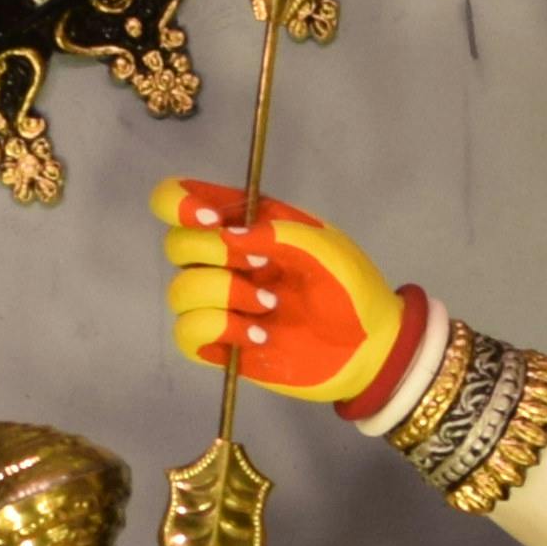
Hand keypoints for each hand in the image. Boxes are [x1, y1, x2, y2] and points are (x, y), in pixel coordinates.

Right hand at [156, 179, 415, 408]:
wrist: (370, 347)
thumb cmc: (351, 288)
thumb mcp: (323, 248)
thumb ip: (277, 233)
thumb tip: (227, 236)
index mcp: (243, 223)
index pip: (178, 198)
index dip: (179, 204)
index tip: (213, 223)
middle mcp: (223, 259)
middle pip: (176, 246)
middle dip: (216, 256)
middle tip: (265, 267)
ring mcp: (219, 302)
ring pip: (180, 292)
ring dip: (225, 295)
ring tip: (271, 305)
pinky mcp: (221, 342)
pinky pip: (186, 332)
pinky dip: (219, 330)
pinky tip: (259, 335)